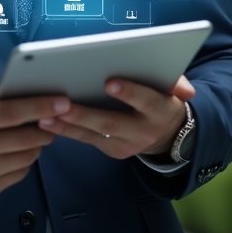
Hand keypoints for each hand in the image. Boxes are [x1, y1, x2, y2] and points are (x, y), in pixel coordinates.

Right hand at [0, 88, 70, 201]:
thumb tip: (24, 94)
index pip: (12, 112)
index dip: (41, 106)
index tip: (62, 102)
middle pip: (26, 138)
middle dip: (45, 127)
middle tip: (50, 120)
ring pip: (28, 157)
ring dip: (37, 145)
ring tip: (33, 136)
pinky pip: (20, 173)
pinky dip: (25, 161)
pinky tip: (16, 153)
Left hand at [38, 76, 194, 159]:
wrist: (169, 135)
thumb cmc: (163, 99)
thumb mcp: (175, 89)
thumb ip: (178, 83)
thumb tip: (186, 91)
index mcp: (160, 110)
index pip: (147, 101)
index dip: (130, 93)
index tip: (110, 82)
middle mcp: (142, 131)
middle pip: (112, 123)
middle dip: (86, 114)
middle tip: (63, 104)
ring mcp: (125, 144)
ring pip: (94, 135)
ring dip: (68, 126)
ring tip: (45, 115)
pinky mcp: (110, 150)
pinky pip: (86, 141)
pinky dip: (65, 132)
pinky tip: (46, 122)